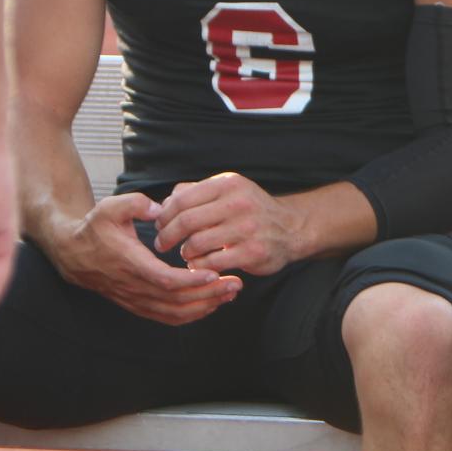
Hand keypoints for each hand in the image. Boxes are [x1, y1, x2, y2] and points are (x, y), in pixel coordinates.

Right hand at [48, 192, 240, 325]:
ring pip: (174, 313)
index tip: (215, 273)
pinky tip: (210, 304)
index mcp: (130, 264)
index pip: (165, 280)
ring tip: (229, 294)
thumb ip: (136, 204)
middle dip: (209, 294)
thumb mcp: (110, 207)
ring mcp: (136, 299)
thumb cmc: (96, 227)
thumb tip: (159, 208)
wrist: (73, 252)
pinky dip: (191, 314)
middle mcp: (134, 287)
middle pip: (176, 300)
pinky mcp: (138, 305)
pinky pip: (167, 317)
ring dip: (204, 306)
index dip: (191, 280)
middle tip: (235, 283)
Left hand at [154, 172, 302, 276]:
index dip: (164, 215)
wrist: (292, 228)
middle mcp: (239, 203)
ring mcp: (247, 228)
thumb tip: (163, 203)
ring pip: (196, 244)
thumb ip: (196, 192)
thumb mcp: (228, 191)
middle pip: (186, 221)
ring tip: (186, 254)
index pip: (182, 199)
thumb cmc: (251, 209)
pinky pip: (211, 263)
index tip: (159, 225)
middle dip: (166, 235)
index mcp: (229, 184)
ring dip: (184, 252)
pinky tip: (201, 265)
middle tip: (161, 244)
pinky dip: (199, 266)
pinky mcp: (252, 252)